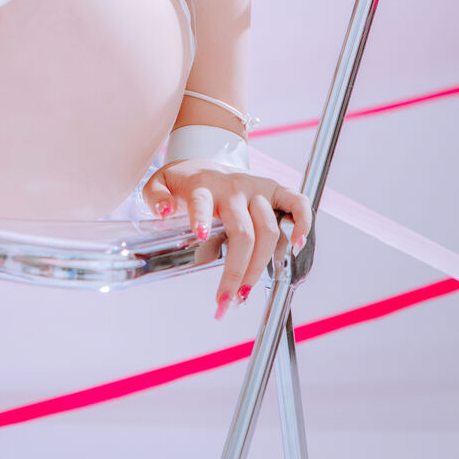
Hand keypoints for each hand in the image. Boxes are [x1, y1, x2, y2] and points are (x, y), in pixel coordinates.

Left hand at [142, 162, 311, 320]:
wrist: (206, 158)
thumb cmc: (185, 181)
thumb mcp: (160, 183)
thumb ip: (156, 196)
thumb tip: (164, 211)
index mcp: (203, 185)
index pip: (203, 200)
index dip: (202, 216)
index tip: (200, 234)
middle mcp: (233, 187)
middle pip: (243, 232)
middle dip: (236, 271)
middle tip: (226, 301)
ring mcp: (257, 188)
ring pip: (268, 229)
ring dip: (260, 266)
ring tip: (245, 293)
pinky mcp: (276, 190)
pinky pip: (297, 204)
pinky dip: (303, 223)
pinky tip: (296, 246)